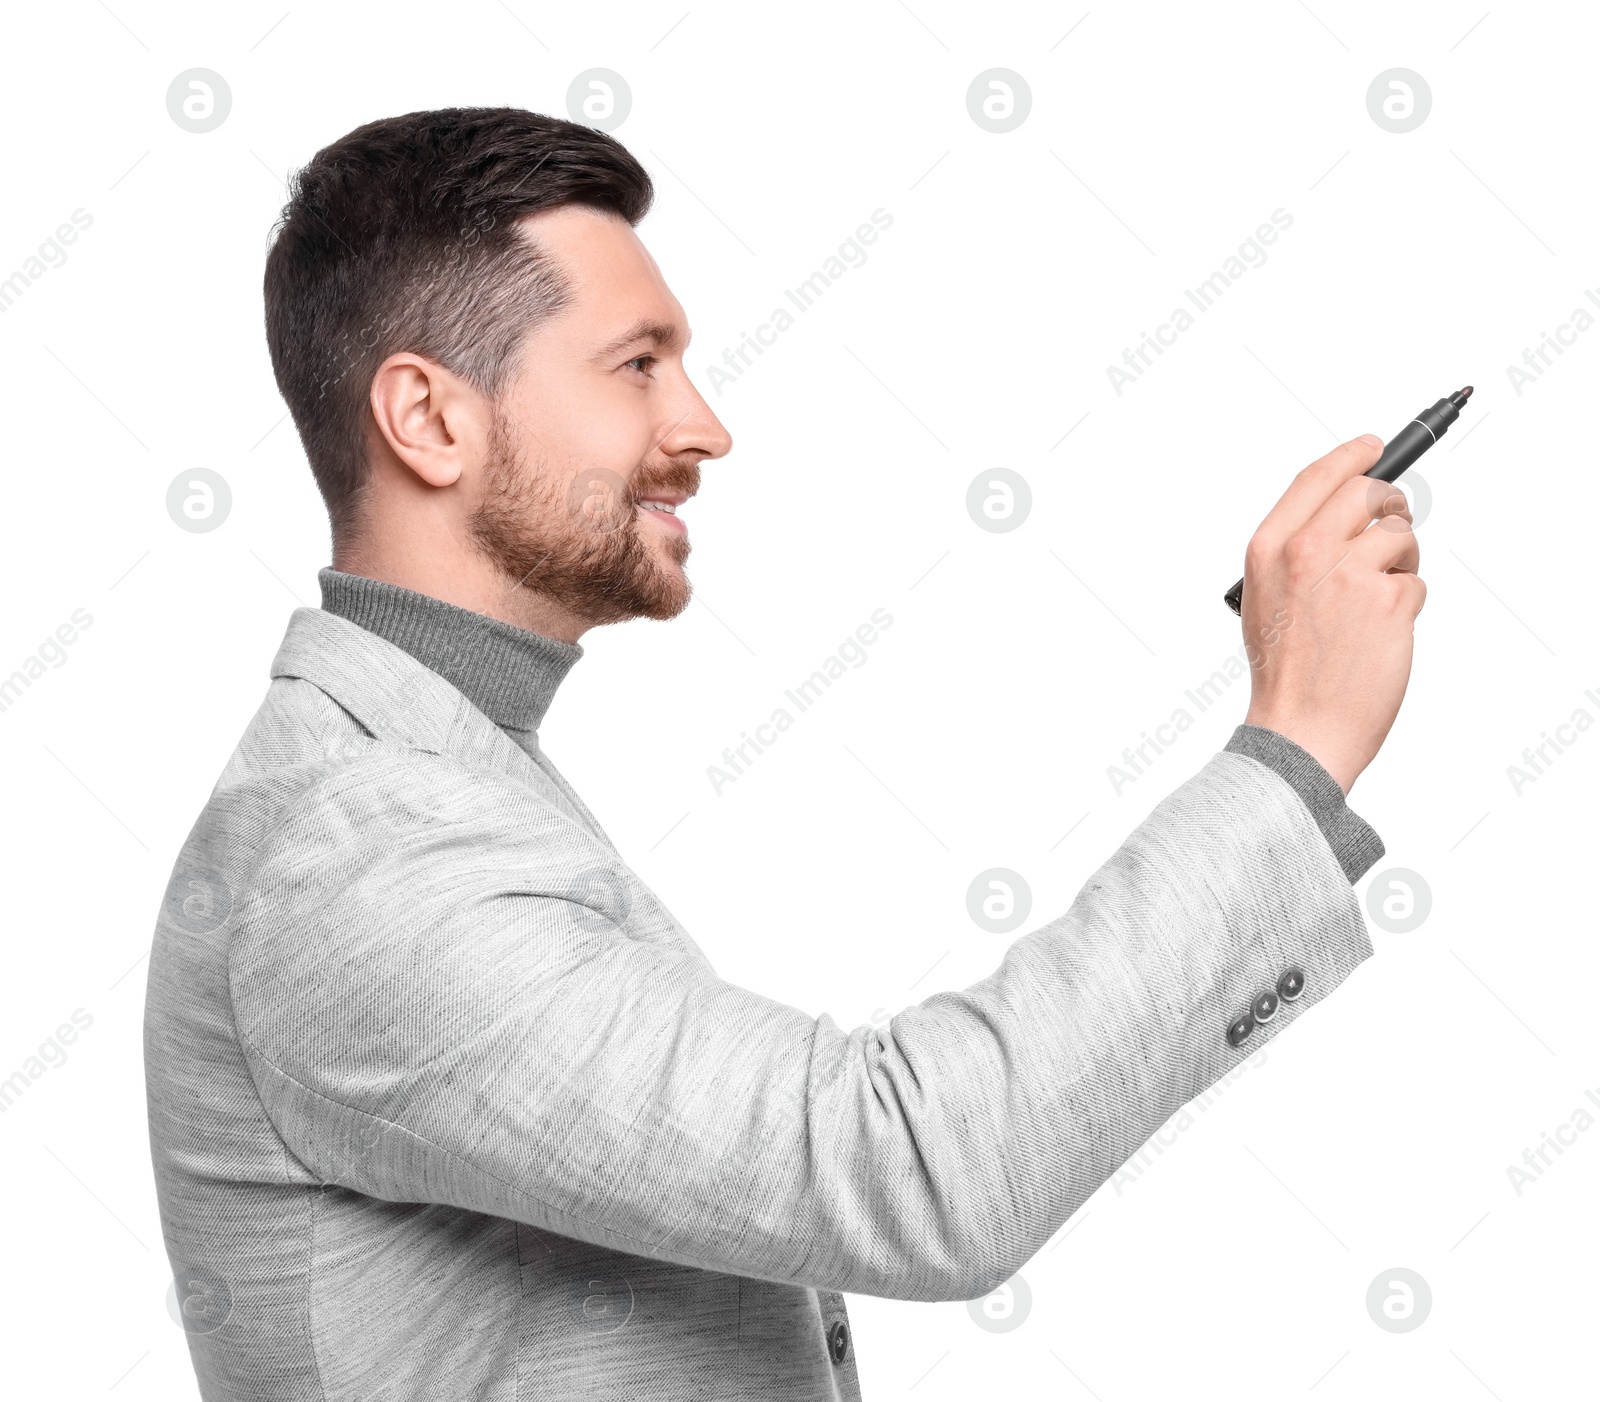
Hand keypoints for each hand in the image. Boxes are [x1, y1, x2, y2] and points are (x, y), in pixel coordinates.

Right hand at [1239, 434, 1424, 793]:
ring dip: (1400, 562)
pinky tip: (1380, 633)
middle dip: (1389, 507)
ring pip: (1400, 536)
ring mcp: (1349, 574)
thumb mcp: (1265, 597)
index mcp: (1269, 548)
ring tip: (1374, 604)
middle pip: (1369, 493)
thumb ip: (1295, 550)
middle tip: (1391, 531)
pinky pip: (1415, 580)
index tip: (1374, 446)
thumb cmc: (1285, 670)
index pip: (1317, 478)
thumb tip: (1344, 512)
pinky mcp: (1389, 600)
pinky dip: (1405, 604)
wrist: (1300, 727)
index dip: (1351, 456)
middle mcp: (1307, 552)